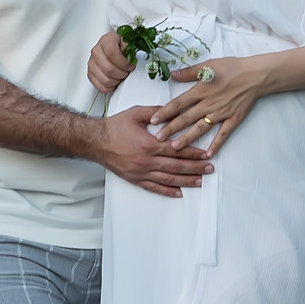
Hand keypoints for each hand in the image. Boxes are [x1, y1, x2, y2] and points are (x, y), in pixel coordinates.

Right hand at [87, 30, 136, 96]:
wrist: (116, 46)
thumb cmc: (123, 45)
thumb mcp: (130, 42)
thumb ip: (132, 49)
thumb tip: (136, 56)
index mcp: (106, 41)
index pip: (111, 53)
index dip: (123, 63)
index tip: (131, 66)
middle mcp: (97, 51)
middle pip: (108, 69)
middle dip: (122, 74)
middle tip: (127, 72)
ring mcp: (92, 62)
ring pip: (105, 80)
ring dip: (117, 81)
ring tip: (121, 76)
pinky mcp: (90, 73)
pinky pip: (100, 86)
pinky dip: (110, 87)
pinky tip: (115, 81)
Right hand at [88, 105, 212, 197]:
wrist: (95, 141)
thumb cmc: (114, 127)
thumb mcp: (135, 113)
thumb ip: (155, 112)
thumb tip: (172, 111)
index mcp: (149, 144)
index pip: (177, 150)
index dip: (194, 153)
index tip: (206, 153)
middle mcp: (147, 161)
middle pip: (177, 167)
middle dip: (196, 168)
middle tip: (210, 168)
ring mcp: (141, 172)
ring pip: (169, 180)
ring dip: (186, 181)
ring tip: (201, 182)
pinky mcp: (135, 179)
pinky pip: (154, 188)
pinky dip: (168, 191)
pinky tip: (179, 193)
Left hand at [151, 56, 271, 157]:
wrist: (256, 75)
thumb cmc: (232, 68)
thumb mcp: (209, 65)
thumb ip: (190, 72)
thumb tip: (173, 74)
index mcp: (201, 90)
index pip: (179, 103)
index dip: (165, 112)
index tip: (153, 120)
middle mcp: (208, 104)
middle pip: (186, 118)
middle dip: (171, 129)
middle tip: (158, 139)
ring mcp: (221, 113)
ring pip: (200, 128)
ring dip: (187, 138)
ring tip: (175, 148)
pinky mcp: (233, 119)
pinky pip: (223, 134)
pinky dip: (216, 144)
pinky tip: (207, 154)